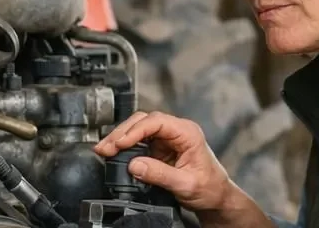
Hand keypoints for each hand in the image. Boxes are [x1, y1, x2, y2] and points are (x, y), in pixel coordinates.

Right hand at [94, 111, 268, 226]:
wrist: (215, 197)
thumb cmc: (209, 188)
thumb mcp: (185, 184)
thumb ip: (160, 174)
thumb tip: (135, 165)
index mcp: (187, 133)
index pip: (156, 122)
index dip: (135, 131)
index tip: (120, 143)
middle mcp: (176, 131)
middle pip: (143, 121)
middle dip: (121, 133)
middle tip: (105, 148)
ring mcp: (166, 138)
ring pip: (137, 129)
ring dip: (119, 138)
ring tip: (104, 151)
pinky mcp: (159, 148)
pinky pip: (138, 141)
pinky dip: (124, 147)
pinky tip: (114, 153)